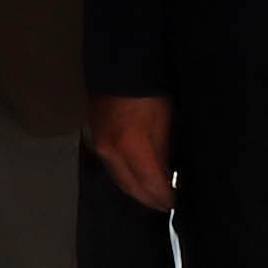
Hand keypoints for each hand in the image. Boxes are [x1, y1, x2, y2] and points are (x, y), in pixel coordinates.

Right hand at [88, 94, 173, 210]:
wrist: (119, 64)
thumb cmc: (147, 88)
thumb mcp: (164, 121)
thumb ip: (162, 152)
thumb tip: (164, 174)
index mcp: (131, 147)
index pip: (150, 185)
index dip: (163, 197)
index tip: (173, 203)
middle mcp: (110, 151)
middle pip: (130, 188)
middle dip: (148, 199)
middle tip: (163, 203)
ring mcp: (98, 145)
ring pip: (118, 179)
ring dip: (134, 190)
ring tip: (150, 194)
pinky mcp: (94, 138)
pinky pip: (109, 166)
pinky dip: (123, 175)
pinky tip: (133, 176)